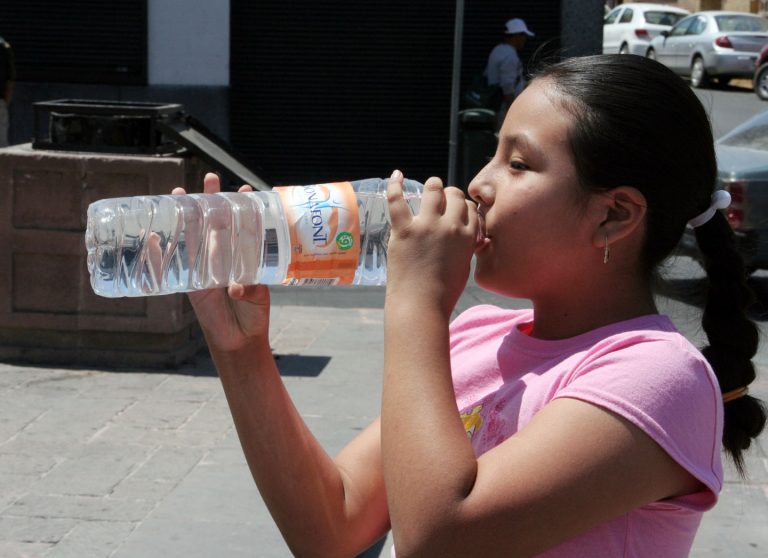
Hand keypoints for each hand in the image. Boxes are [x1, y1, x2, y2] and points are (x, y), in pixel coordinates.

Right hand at [172, 173, 270, 352]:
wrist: (239, 340)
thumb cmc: (253, 315)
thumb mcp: (258, 297)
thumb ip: (250, 288)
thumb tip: (235, 286)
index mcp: (242, 257)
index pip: (241, 226)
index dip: (242, 208)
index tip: (245, 188)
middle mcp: (222, 258)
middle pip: (215, 224)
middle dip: (212, 201)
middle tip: (211, 178)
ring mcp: (204, 269)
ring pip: (194, 237)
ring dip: (188, 216)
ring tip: (181, 192)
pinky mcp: (190, 284)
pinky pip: (173, 266)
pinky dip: (160, 254)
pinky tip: (153, 236)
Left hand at [385, 170, 477, 316]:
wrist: (421, 306)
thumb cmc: (443, 293)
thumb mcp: (464, 267)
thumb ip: (467, 248)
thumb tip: (473, 239)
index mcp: (469, 236)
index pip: (469, 208)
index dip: (462, 208)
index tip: (455, 213)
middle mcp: (451, 226)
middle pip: (454, 194)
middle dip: (449, 195)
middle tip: (441, 201)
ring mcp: (427, 226)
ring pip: (433, 189)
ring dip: (432, 186)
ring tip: (429, 188)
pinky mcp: (404, 230)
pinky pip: (397, 200)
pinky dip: (395, 185)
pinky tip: (396, 175)